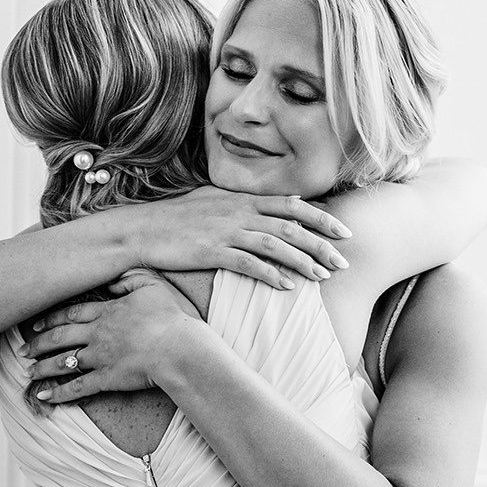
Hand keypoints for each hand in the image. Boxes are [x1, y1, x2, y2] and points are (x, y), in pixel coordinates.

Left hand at [20, 270, 208, 402]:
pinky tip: (44, 396)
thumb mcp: (153, 286)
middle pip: (60, 337)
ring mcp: (100, 357)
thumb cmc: (172, 317)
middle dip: (39, 344)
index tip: (36, 324)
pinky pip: (78, 387)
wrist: (179, 349)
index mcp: (108, 312)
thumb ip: (130, 279)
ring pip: (63, 362)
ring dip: (43, 367)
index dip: (51, 319)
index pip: (72, 314)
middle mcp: (97, 334)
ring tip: (29, 372)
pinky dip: (59, 393)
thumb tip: (110, 280)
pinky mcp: (107, 379)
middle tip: (23, 350)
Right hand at [120, 186, 351, 288]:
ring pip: (275, 245)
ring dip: (303, 262)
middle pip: (291, 227)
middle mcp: (239, 213)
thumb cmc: (178, 217)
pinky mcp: (211, 251)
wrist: (141, 229)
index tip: (345, 232)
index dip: (322, 218)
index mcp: (243, 200)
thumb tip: (290, 201)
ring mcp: (225, 231)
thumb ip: (253, 202)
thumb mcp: (217, 200)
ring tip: (323, 277)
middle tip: (344, 263)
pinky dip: (271, 274)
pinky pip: (248, 264)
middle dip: (322, 246)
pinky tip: (288, 286)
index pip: (293, 206)